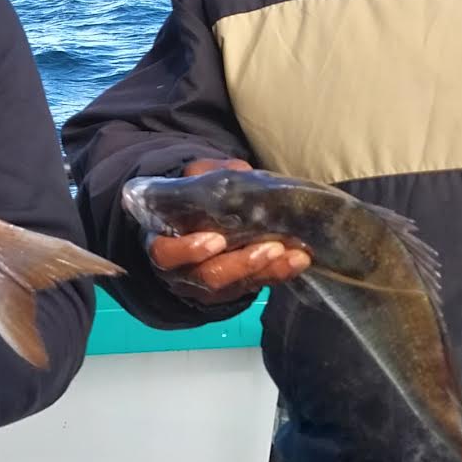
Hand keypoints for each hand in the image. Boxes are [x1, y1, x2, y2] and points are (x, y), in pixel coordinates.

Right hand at [146, 157, 310, 298]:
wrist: (197, 228)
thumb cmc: (190, 205)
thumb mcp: (192, 183)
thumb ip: (208, 175)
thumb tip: (241, 171)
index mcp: (162, 244)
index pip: (165, 254)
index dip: (188, 251)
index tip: (216, 239)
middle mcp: (182, 272)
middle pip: (208, 277)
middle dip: (241, 264)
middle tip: (270, 246)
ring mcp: (208, 286)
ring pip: (235, 286)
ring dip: (266, 270)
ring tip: (292, 253)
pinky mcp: (233, 290)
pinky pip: (256, 286)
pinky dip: (279, 273)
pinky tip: (299, 259)